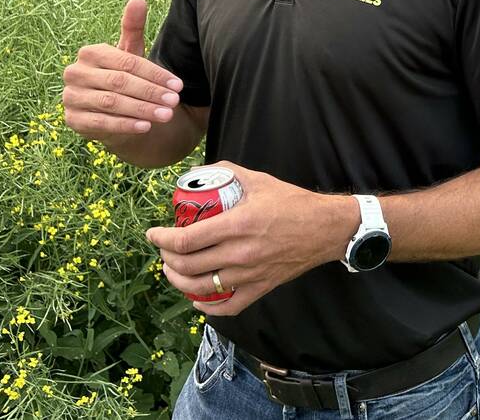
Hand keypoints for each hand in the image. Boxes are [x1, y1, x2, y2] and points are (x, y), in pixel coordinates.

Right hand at [62, 0, 184, 141]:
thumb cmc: (123, 78)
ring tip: (166, 115)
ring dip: (142, 109)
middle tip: (174, 101)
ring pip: (111, 103)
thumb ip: (133, 28)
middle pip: (120, 82)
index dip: (155, 74)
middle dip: (150, 92)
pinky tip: (146, 126)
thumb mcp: (130, 54)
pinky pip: (101, 122)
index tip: (178, 85)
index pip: (127, 62)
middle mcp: (75, 73)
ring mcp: (71, 97)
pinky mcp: (72, 119)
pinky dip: (125, 125)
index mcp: (90, 53)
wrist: (110, 113)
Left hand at [146, 161, 355, 315]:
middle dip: (166, 259)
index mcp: (237, 225)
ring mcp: (250, 275)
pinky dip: (207, 306)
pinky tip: (198, 298)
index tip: (153, 234)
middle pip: (187, 266)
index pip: (185, 240)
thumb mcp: (260, 180)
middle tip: (163, 249)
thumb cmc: (294, 203)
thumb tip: (200, 172)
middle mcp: (240, 254)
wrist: (326, 228)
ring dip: (178, 282)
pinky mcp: (260, 288)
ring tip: (173, 270)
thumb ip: (228, 173)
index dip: (161, 239)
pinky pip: (227, 306)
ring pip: (201, 288)